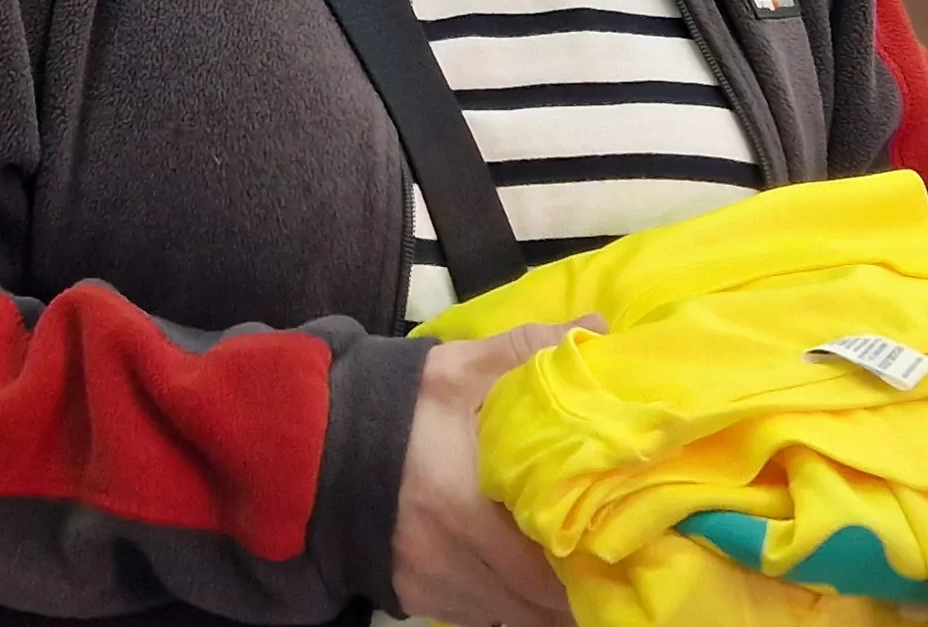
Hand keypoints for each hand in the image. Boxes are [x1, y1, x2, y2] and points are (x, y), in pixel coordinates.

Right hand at [392, 321, 590, 626]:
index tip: (618, 551)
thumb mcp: (456, 370)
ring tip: (568, 578)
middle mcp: (451, 561)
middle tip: (604, 569)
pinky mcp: (411, 595)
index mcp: (467, 509)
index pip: (547, 570)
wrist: (308, 439)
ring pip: (506, 615)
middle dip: (572, 593)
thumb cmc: (393, 406)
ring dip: (539, 604)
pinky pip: (472, 616)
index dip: (588, 568)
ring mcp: (430, 585)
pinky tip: (516, 582)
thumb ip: (527, 351)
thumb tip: (597, 330)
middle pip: (534, 605)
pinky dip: (500, 605)